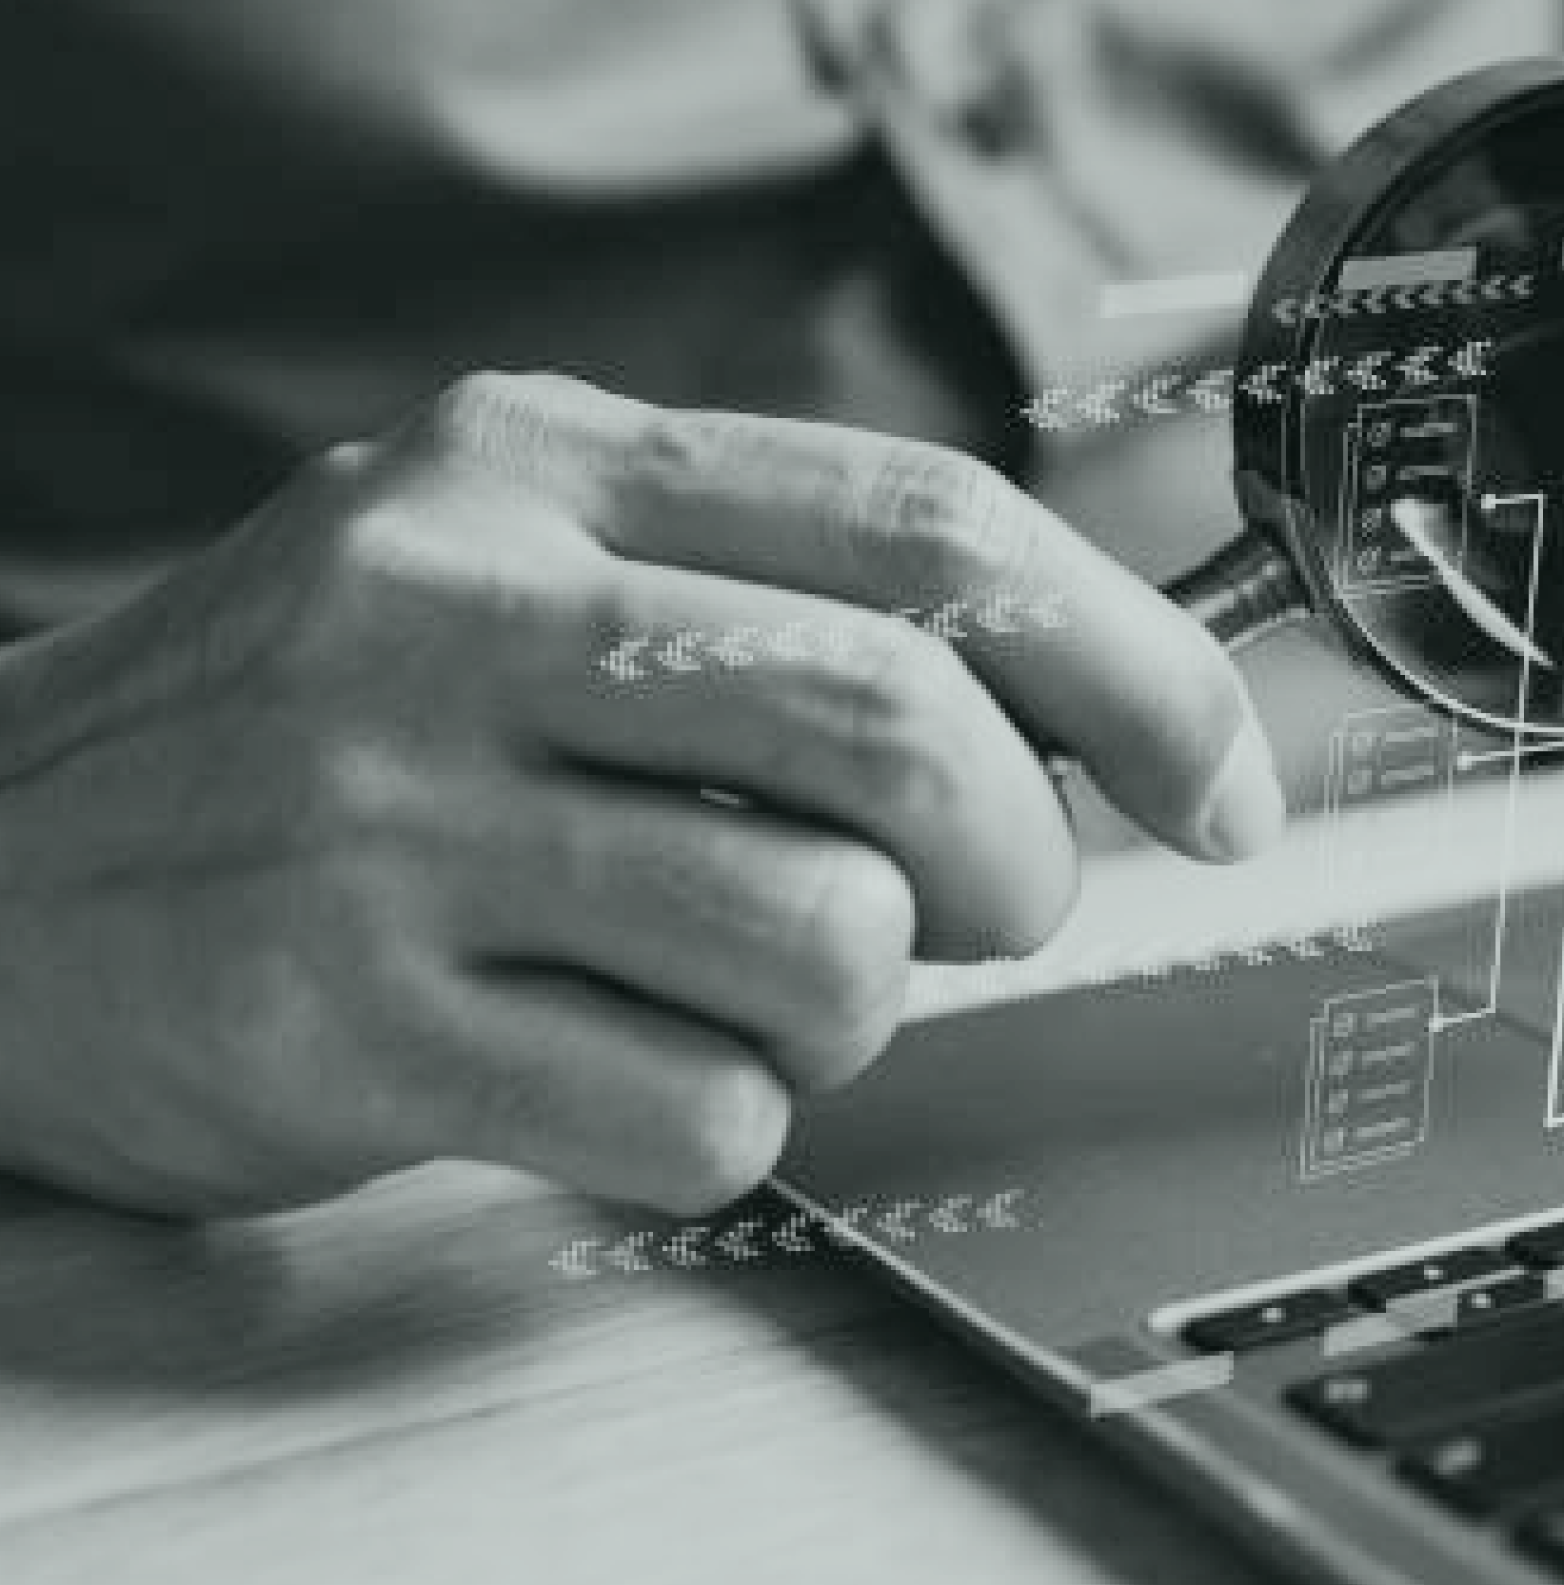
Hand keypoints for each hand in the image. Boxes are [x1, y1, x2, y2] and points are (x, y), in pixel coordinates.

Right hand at [0, 373, 1284, 1216]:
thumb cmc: (315, 734)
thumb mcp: (513, 569)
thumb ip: (768, 601)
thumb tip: (1079, 725)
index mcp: (547, 466)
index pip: (936, 531)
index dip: (1140, 668)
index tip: (1227, 786)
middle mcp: (470, 605)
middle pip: (907, 728)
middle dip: (1017, 858)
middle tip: (980, 905)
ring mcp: (396, 812)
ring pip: (827, 937)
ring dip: (855, 1003)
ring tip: (741, 980)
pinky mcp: (346, 1016)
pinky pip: (696, 1108)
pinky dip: (718, 1118)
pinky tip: (609, 1065)